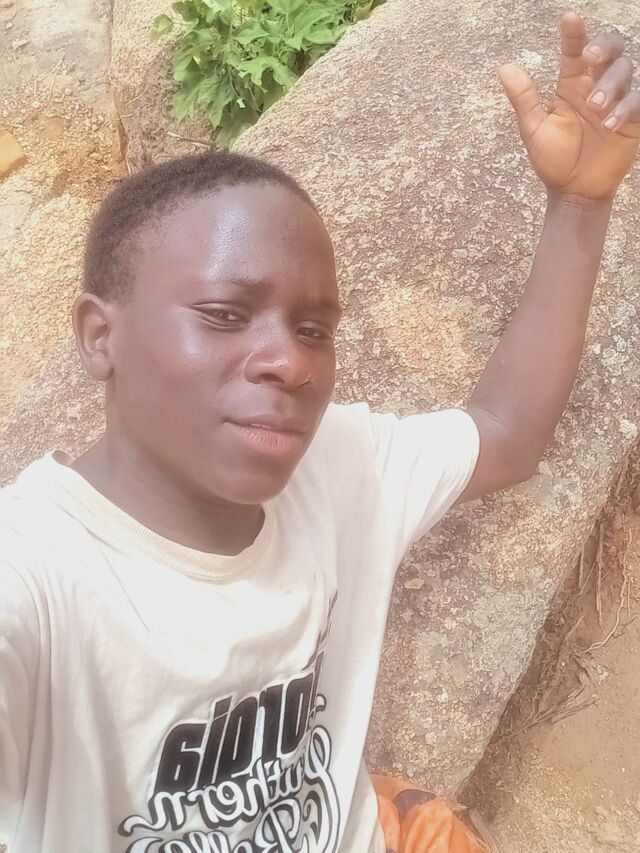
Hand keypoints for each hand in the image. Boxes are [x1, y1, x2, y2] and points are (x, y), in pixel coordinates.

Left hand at [499, 12, 639, 202]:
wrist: (572, 192)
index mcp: (571, 85)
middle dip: (604, 46)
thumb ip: (524, 98)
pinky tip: (609, 123)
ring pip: (625, 71)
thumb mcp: (534, 129)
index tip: (569, 18)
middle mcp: (595, 87)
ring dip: (611, 84)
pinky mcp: (632, 121)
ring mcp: (616, 102)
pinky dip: (625, 108)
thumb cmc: (553, 160)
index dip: (574, 34)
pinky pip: (637, 102)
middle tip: (591, 57)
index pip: (574, 52)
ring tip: (595, 105)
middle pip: (610, 49)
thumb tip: (505, 67)